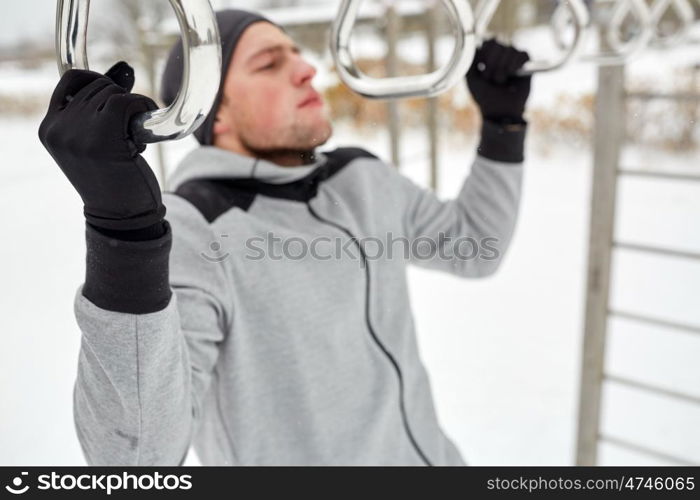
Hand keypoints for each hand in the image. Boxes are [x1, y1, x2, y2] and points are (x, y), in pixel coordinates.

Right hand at [38, 61, 164, 230]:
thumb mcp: (96, 143)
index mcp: (49, 129)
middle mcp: (58, 129)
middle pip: (98, 87)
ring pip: (113, 93)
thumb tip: (124, 69)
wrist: (121, 217)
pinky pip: (127, 102)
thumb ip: (99, 109)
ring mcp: (78, 133)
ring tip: (134, 137)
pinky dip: (143, 106)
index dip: (98, 81)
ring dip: (133, 108)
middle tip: (127, 132)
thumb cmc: (114, 180)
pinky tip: (147, 125)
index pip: (71, 81)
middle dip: (120, 103)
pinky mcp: (102, 136)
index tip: (116, 94)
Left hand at [466, 39, 531, 123]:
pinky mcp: (526, 63)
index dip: (484, 52)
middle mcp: (500, 53)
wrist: (499, 111)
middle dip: (492, 62)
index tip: (481, 68)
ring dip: (502, 67)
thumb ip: (469, 61)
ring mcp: (513, 57)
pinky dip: (515, 63)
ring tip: (500, 81)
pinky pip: (522, 53)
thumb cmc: (484, 96)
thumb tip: (473, 44)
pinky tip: (511, 73)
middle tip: (489, 78)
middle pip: (498, 41)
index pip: (487, 40)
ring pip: (510, 48)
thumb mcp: (471, 79)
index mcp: (487, 54)